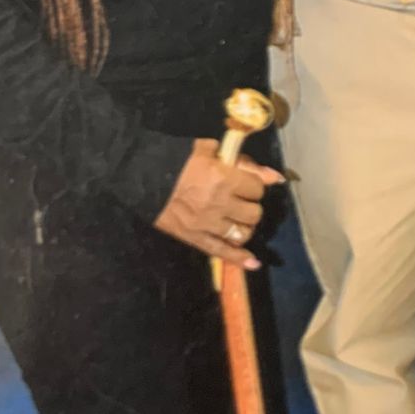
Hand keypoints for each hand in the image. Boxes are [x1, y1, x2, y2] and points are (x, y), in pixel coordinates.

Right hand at [154, 139, 283, 265]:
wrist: (140, 176)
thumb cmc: (174, 159)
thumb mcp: (207, 150)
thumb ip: (243, 162)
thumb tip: (274, 176)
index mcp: (223, 178)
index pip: (257, 188)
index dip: (254, 185)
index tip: (246, 183)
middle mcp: (220, 203)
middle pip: (254, 213)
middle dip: (251, 206)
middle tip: (241, 201)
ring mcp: (207, 224)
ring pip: (242, 233)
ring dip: (244, 227)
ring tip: (238, 221)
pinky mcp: (195, 238)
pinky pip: (222, 252)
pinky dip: (240, 259)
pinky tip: (253, 263)